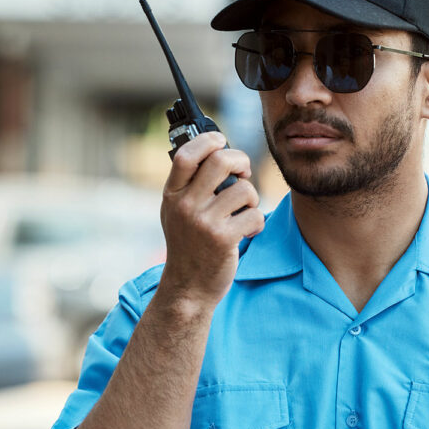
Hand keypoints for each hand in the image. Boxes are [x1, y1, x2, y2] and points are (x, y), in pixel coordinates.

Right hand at [158, 132, 263, 309]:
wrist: (188, 287)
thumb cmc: (188, 244)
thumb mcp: (176, 212)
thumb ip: (189, 184)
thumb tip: (217, 150)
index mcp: (172, 195)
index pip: (186, 155)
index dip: (208, 140)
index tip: (221, 141)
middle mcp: (185, 205)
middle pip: (220, 161)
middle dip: (240, 161)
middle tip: (243, 173)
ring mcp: (203, 222)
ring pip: (244, 189)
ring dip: (251, 198)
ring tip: (243, 212)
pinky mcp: (223, 239)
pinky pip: (254, 215)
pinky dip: (257, 222)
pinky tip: (246, 231)